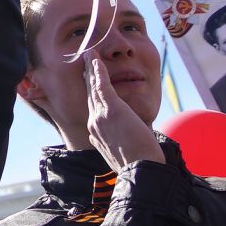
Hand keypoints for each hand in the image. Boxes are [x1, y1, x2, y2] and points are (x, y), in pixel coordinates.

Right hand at [85, 57, 163, 172]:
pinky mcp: (111, 110)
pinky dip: (98, 71)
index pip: (93, 109)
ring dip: (91, 69)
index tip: (90, 84)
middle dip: (87, 77)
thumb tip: (125, 135)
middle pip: (89, 95)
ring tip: (89, 54)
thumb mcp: (123, 152)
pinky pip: (101, 86)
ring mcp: (99, 117)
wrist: (141, 171)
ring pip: (93, 88)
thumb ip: (119, 141)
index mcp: (96, 134)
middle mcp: (93, 124)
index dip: (91, 94)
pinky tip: (96, 60)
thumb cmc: (139, 165)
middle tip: (84, 61)